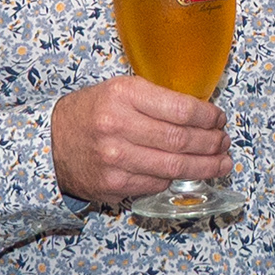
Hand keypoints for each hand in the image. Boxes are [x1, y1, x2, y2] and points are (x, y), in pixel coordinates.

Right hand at [49, 76, 232, 207]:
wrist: (49, 144)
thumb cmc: (89, 113)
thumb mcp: (117, 90)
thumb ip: (154, 99)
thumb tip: (200, 113)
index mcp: (122, 95)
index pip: (180, 109)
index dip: (208, 117)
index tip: (219, 119)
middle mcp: (118, 127)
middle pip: (181, 141)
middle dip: (212, 144)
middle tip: (224, 142)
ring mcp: (115, 160)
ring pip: (175, 168)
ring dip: (205, 167)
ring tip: (221, 162)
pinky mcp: (114, 185)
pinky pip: (157, 183)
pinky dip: (176, 179)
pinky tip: (187, 173)